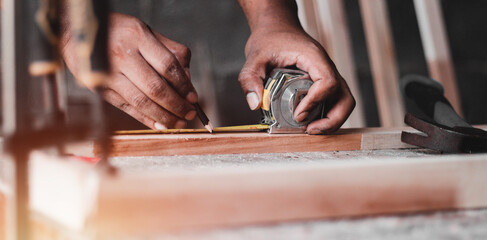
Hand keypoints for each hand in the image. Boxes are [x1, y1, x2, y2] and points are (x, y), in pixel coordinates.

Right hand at [61, 13, 196, 128]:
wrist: (74, 32)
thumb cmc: (117, 32)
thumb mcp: (146, 31)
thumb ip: (170, 51)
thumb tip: (187, 78)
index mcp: (137, 36)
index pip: (168, 66)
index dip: (183, 85)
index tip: (194, 97)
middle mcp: (122, 55)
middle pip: (156, 87)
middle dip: (177, 105)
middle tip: (189, 114)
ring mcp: (108, 73)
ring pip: (141, 101)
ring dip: (163, 116)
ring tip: (178, 123)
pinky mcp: (99, 88)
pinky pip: (126, 107)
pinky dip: (145, 119)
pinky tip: (159, 124)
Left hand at [238, 27, 355, 133]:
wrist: (276, 27)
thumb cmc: (270, 38)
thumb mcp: (254, 57)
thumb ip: (250, 79)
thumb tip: (254, 104)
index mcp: (314, 58)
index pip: (328, 82)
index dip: (316, 102)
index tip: (298, 114)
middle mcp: (325, 68)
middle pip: (345, 98)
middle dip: (332, 120)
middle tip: (310, 130)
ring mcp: (326, 76)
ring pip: (342, 102)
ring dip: (331, 121)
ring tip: (310, 130)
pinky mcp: (322, 83)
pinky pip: (332, 102)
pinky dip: (325, 116)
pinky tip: (307, 122)